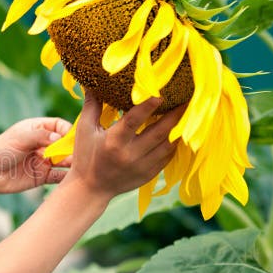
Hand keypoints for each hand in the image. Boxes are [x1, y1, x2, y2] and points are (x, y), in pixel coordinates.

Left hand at [0, 117, 72, 194]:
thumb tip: (60, 139)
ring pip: (64, 160)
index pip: (58, 126)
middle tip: (77, 153)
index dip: (67, 131)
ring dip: (71, 162)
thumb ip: (40, 136)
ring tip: (74, 164)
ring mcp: (43, 160)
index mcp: (36, 129)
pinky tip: (72, 177)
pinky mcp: (42, 176)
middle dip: (72, 147)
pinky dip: (66, 176)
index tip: (72, 137)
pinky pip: (58, 176)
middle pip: (64, 143)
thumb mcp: (20, 138)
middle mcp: (42, 144)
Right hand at [67, 92, 181, 200]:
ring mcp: (142, 166)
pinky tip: (178, 131)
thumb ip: (92, 106)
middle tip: (186, 99)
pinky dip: (174, 143)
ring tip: (187, 113)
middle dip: (175, 115)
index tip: (161, 93)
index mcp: (113, 142)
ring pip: (168, 145)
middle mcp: (129, 155)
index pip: (133, 120)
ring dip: (179, 128)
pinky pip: (168, 156)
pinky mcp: (149, 174)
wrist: (90, 189)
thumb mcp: (85, 130)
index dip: (148, 106)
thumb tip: (91, 83)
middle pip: (159, 132)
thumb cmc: (85, 155)